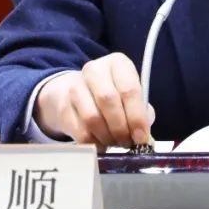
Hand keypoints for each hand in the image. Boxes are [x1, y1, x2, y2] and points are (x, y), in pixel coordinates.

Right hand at [34, 52, 154, 147]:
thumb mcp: (129, 95)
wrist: (74, 91)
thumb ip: (141, 112)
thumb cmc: (112, 94)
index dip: (136, 117)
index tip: (141, 137)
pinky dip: (94, 143)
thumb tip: (145, 137)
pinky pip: (80, 131)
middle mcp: (94, 70)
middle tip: (128, 143)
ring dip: (107, 137)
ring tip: (115, 143)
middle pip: (108, 101)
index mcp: (117, 63)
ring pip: (92, 117)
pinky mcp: (63, 107)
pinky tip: (101, 144)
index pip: (129, 89)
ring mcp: (75, 87)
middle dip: (121, 128)